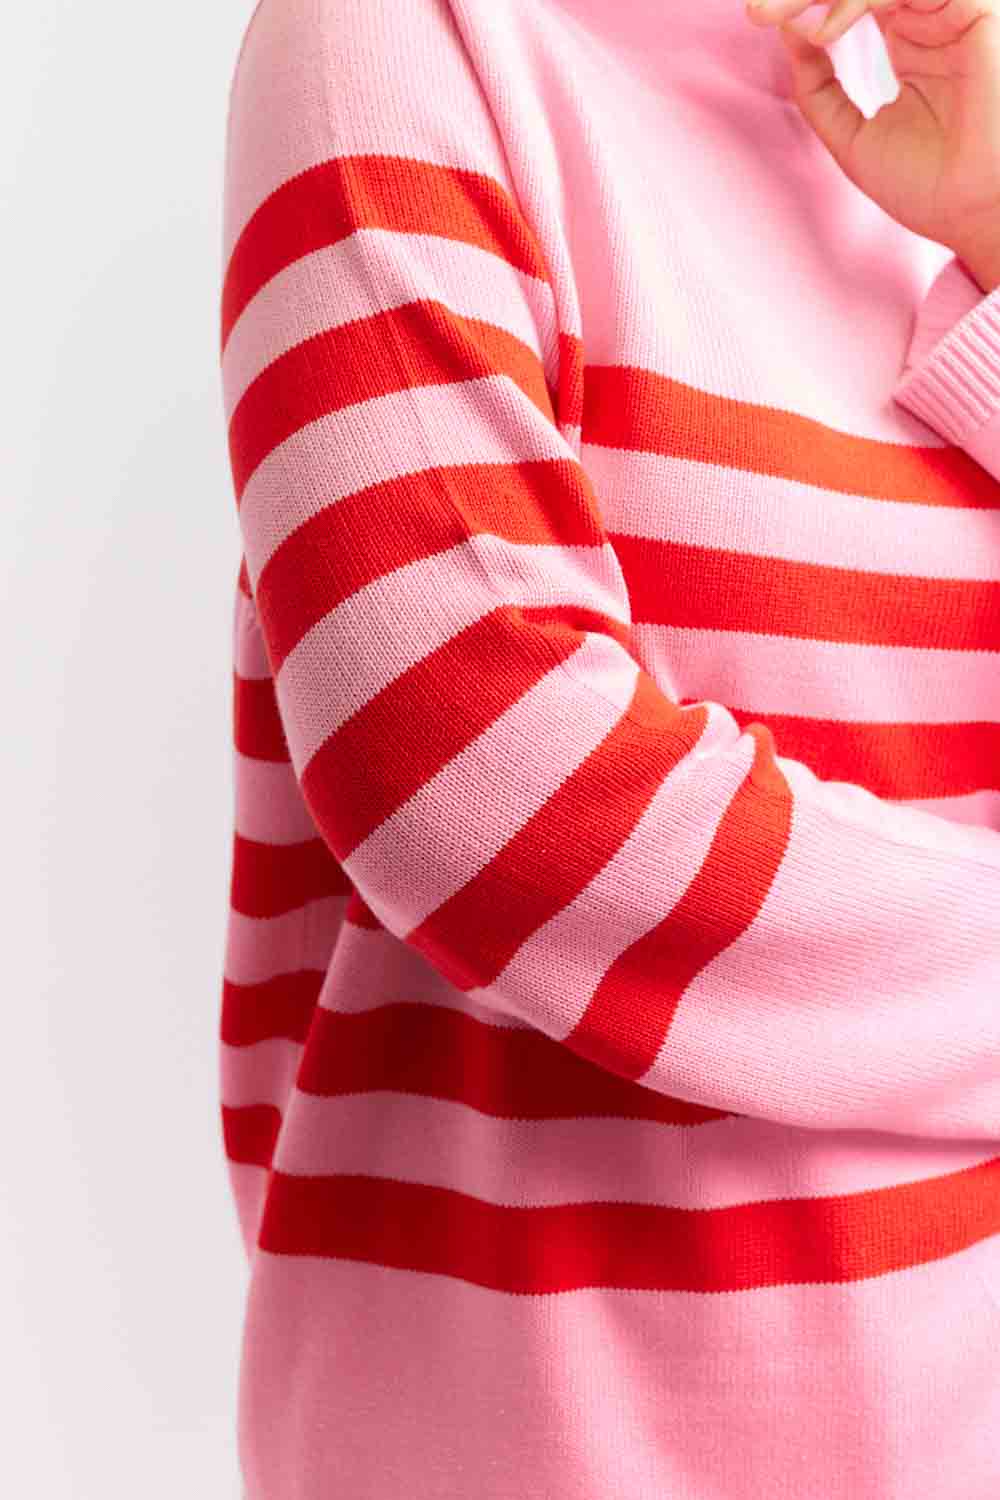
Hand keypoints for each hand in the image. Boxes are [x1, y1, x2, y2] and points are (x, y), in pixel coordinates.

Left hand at [746, 0, 999, 287]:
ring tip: (780, 17)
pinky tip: (826, 33)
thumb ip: (819, 88)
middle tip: (756, 12)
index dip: (804, 3)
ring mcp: (957, 12)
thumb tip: (787, 31)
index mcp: (914, 40)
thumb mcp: (851, 137)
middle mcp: (936, 18)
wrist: (974, 216)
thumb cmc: (929, 187)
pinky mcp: (977, 11)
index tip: (757, 19)